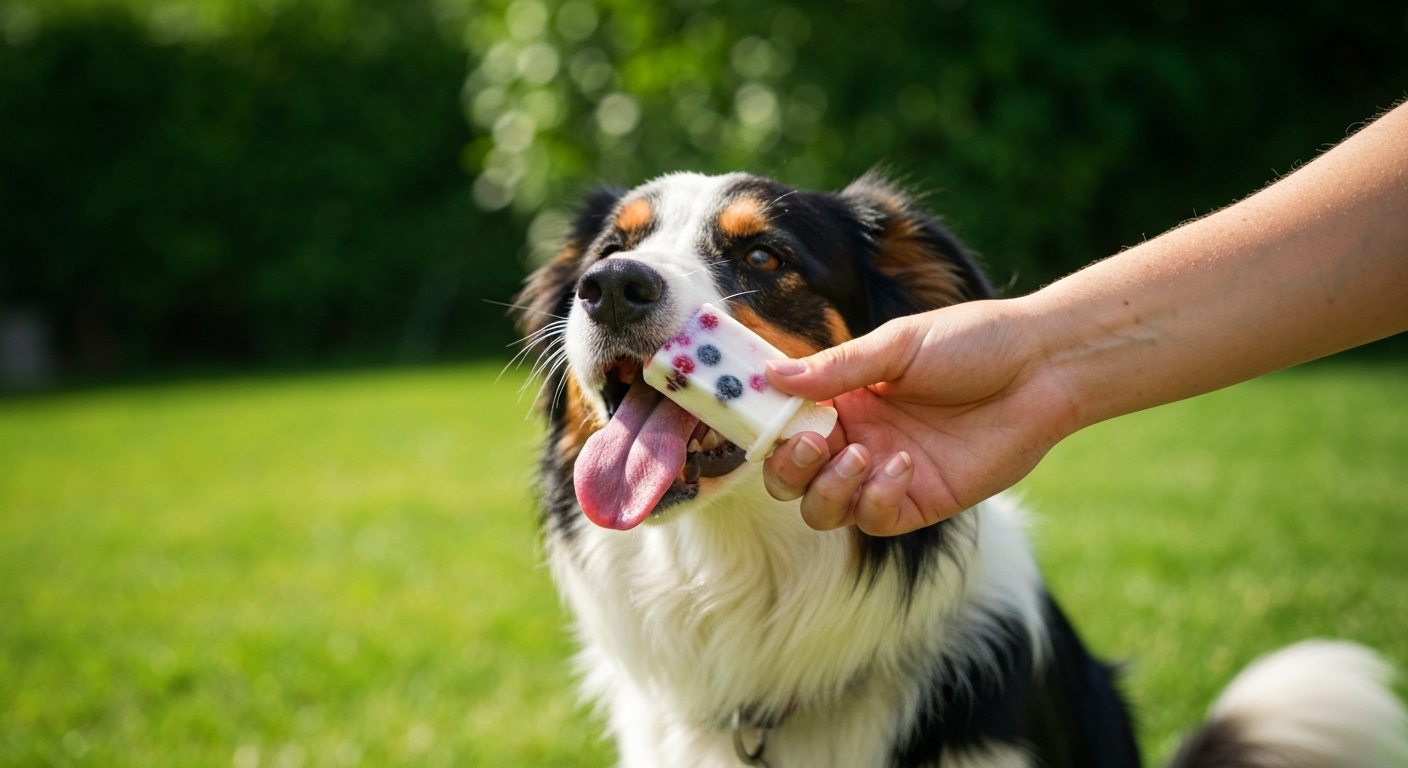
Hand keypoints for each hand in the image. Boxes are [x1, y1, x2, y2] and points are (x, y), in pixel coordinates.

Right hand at [762, 298, 1078, 535]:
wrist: (1041, 367)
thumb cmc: (972, 343)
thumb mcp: (897, 346)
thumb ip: (835, 368)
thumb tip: (770, 375)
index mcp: (843, 397)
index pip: (783, 423)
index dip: (763, 426)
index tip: (755, 417)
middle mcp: (856, 438)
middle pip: (791, 477)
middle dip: (788, 468)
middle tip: (812, 442)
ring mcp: (885, 474)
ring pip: (824, 509)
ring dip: (828, 488)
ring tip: (861, 454)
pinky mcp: (920, 502)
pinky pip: (875, 519)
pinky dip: (877, 498)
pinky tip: (904, 464)